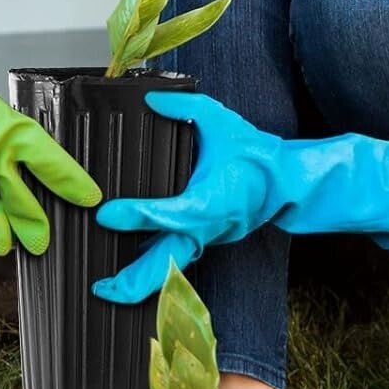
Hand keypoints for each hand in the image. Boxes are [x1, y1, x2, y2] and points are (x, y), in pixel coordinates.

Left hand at [91, 92, 388, 303]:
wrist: (286, 182)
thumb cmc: (255, 153)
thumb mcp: (219, 120)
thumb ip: (184, 106)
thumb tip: (151, 99)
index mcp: (210, 200)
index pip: (168, 212)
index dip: (136, 215)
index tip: (107, 213)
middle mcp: (206, 226)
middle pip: (167, 262)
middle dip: (135, 280)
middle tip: (102, 288)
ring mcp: (208, 237)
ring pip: (170, 266)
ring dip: (142, 281)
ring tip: (110, 289)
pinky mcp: (208, 239)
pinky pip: (178, 257)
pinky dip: (156, 268)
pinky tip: (133, 269)